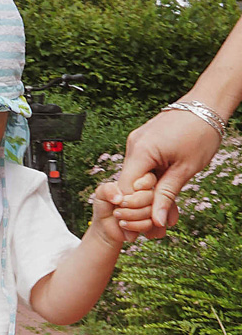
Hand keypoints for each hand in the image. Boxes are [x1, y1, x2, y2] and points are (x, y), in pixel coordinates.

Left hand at [91, 172, 156, 246]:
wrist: (104, 227)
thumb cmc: (104, 206)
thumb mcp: (101, 194)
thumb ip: (107, 189)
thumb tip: (120, 197)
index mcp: (139, 183)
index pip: (150, 179)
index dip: (143, 184)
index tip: (132, 189)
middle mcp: (147, 195)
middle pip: (151, 195)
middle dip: (134, 201)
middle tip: (120, 204)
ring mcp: (150, 210)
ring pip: (150, 210)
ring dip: (131, 214)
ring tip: (117, 214)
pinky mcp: (149, 224)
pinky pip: (148, 224)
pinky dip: (134, 225)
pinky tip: (122, 224)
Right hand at [118, 108, 221, 233]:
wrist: (208, 101)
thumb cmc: (201, 131)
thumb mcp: (185, 169)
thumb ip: (167, 196)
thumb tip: (156, 222)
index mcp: (141, 151)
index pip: (125, 192)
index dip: (131, 214)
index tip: (139, 233)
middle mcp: (133, 146)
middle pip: (128, 188)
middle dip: (141, 210)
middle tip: (155, 229)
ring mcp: (137, 143)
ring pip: (135, 179)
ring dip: (147, 197)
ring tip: (164, 213)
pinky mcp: (143, 142)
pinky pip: (142, 168)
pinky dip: (150, 183)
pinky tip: (163, 194)